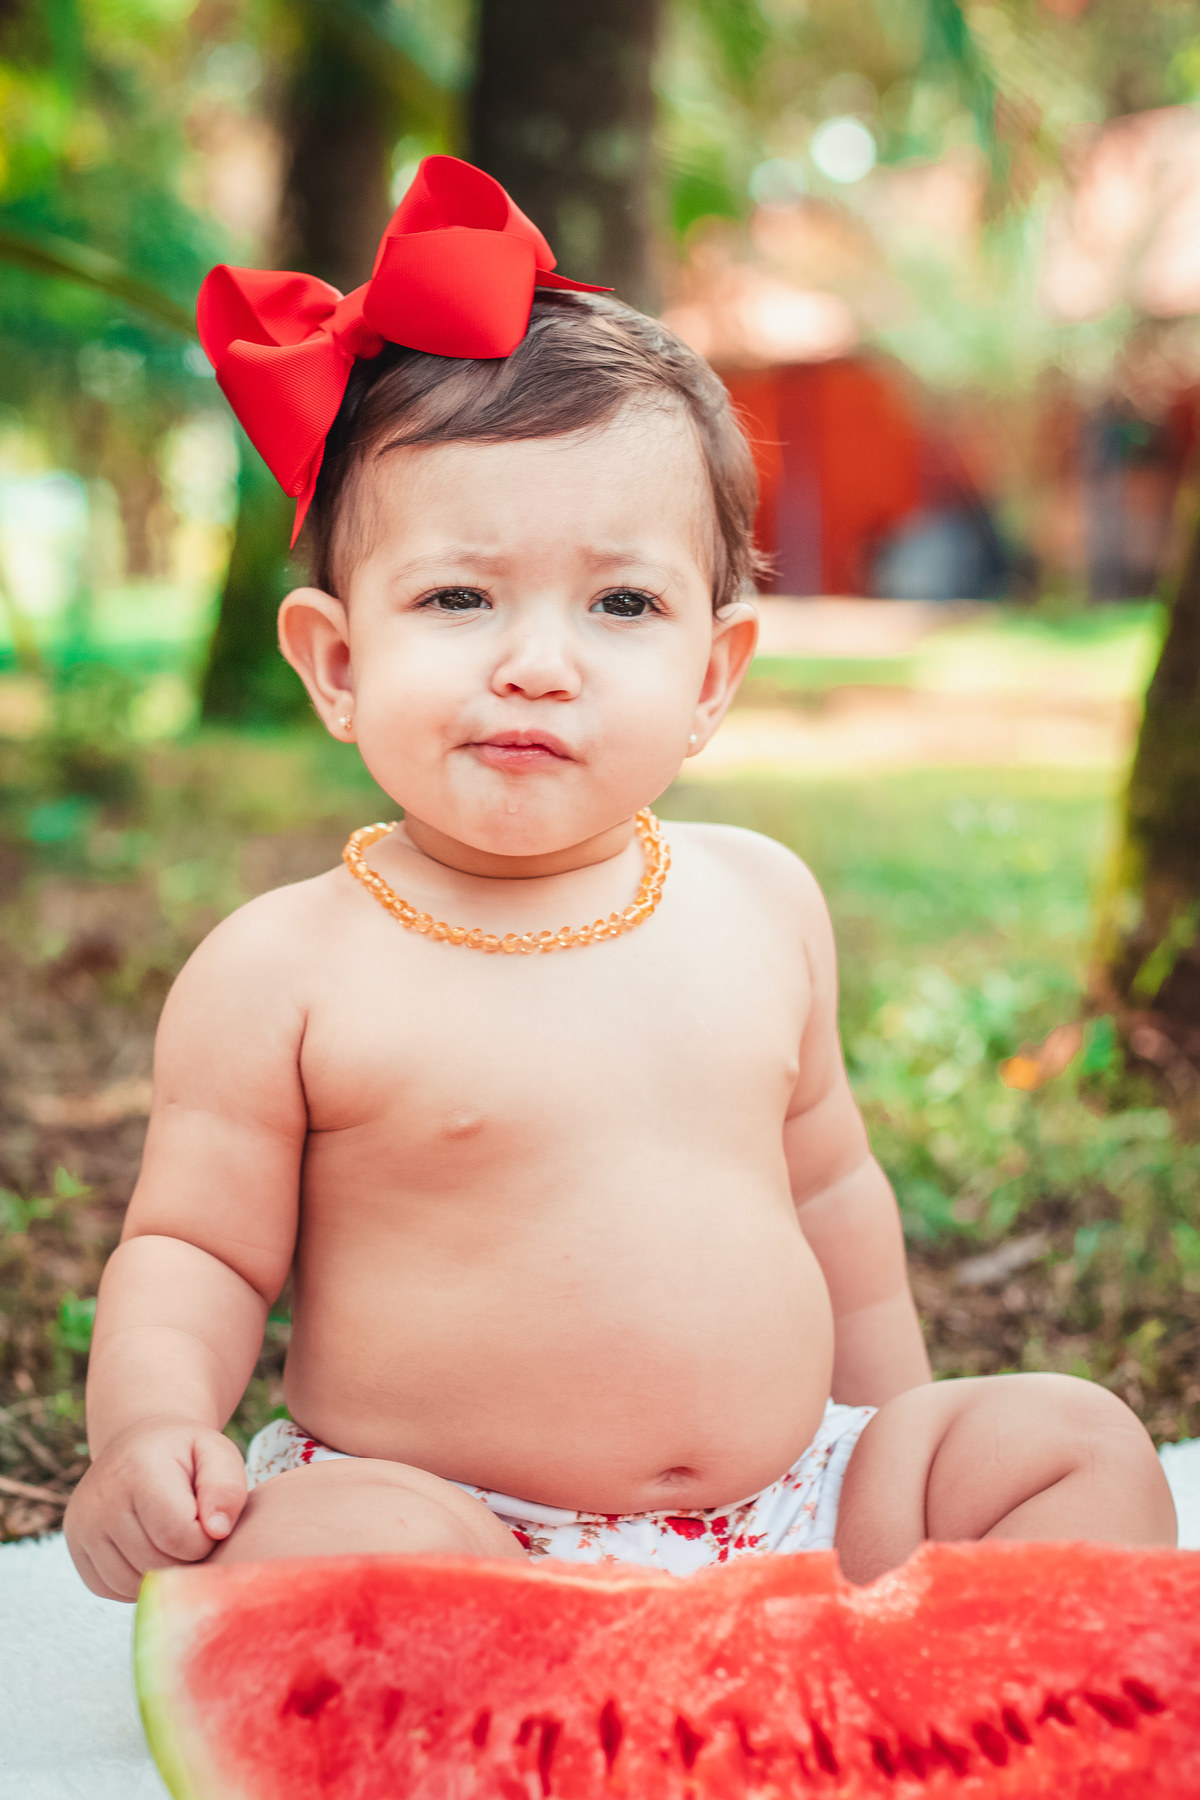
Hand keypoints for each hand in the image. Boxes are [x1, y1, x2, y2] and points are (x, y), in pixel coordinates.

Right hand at [64, 1419, 247, 1601]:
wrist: (139, 1445)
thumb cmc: (185, 1454)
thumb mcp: (216, 1453)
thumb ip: (227, 1487)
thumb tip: (217, 1531)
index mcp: (137, 1470)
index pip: (177, 1536)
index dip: (204, 1538)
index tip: (208, 1520)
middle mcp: (100, 1500)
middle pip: (154, 1564)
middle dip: (185, 1558)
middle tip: (193, 1530)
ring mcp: (82, 1526)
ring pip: (132, 1584)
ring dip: (162, 1573)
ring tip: (174, 1541)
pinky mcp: (76, 1548)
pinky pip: (113, 1589)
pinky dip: (138, 1581)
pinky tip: (151, 1551)